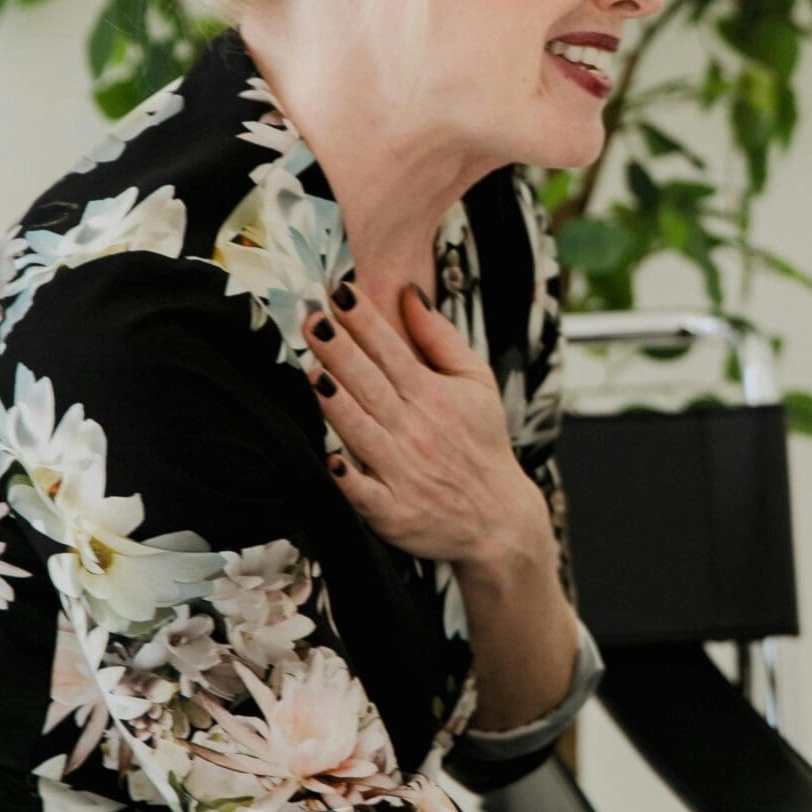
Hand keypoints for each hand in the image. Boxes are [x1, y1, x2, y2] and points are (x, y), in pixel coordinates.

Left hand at [306, 281, 544, 570]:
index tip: (340, 292)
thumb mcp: (477, 382)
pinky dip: (350, 479)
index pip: (393, 350)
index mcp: (434, 395)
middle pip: (371, 384)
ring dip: (338, 403)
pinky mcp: (393, 511)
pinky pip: (365, 494)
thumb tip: (410, 293)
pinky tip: (331, 459)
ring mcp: (403, 471)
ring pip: (362, 431)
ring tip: (313, 372)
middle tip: (313, 320)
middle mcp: (416, 429)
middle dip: (341, 351)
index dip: (365, 321)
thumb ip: (441, 338)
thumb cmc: (481, 443)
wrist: (498, 518)